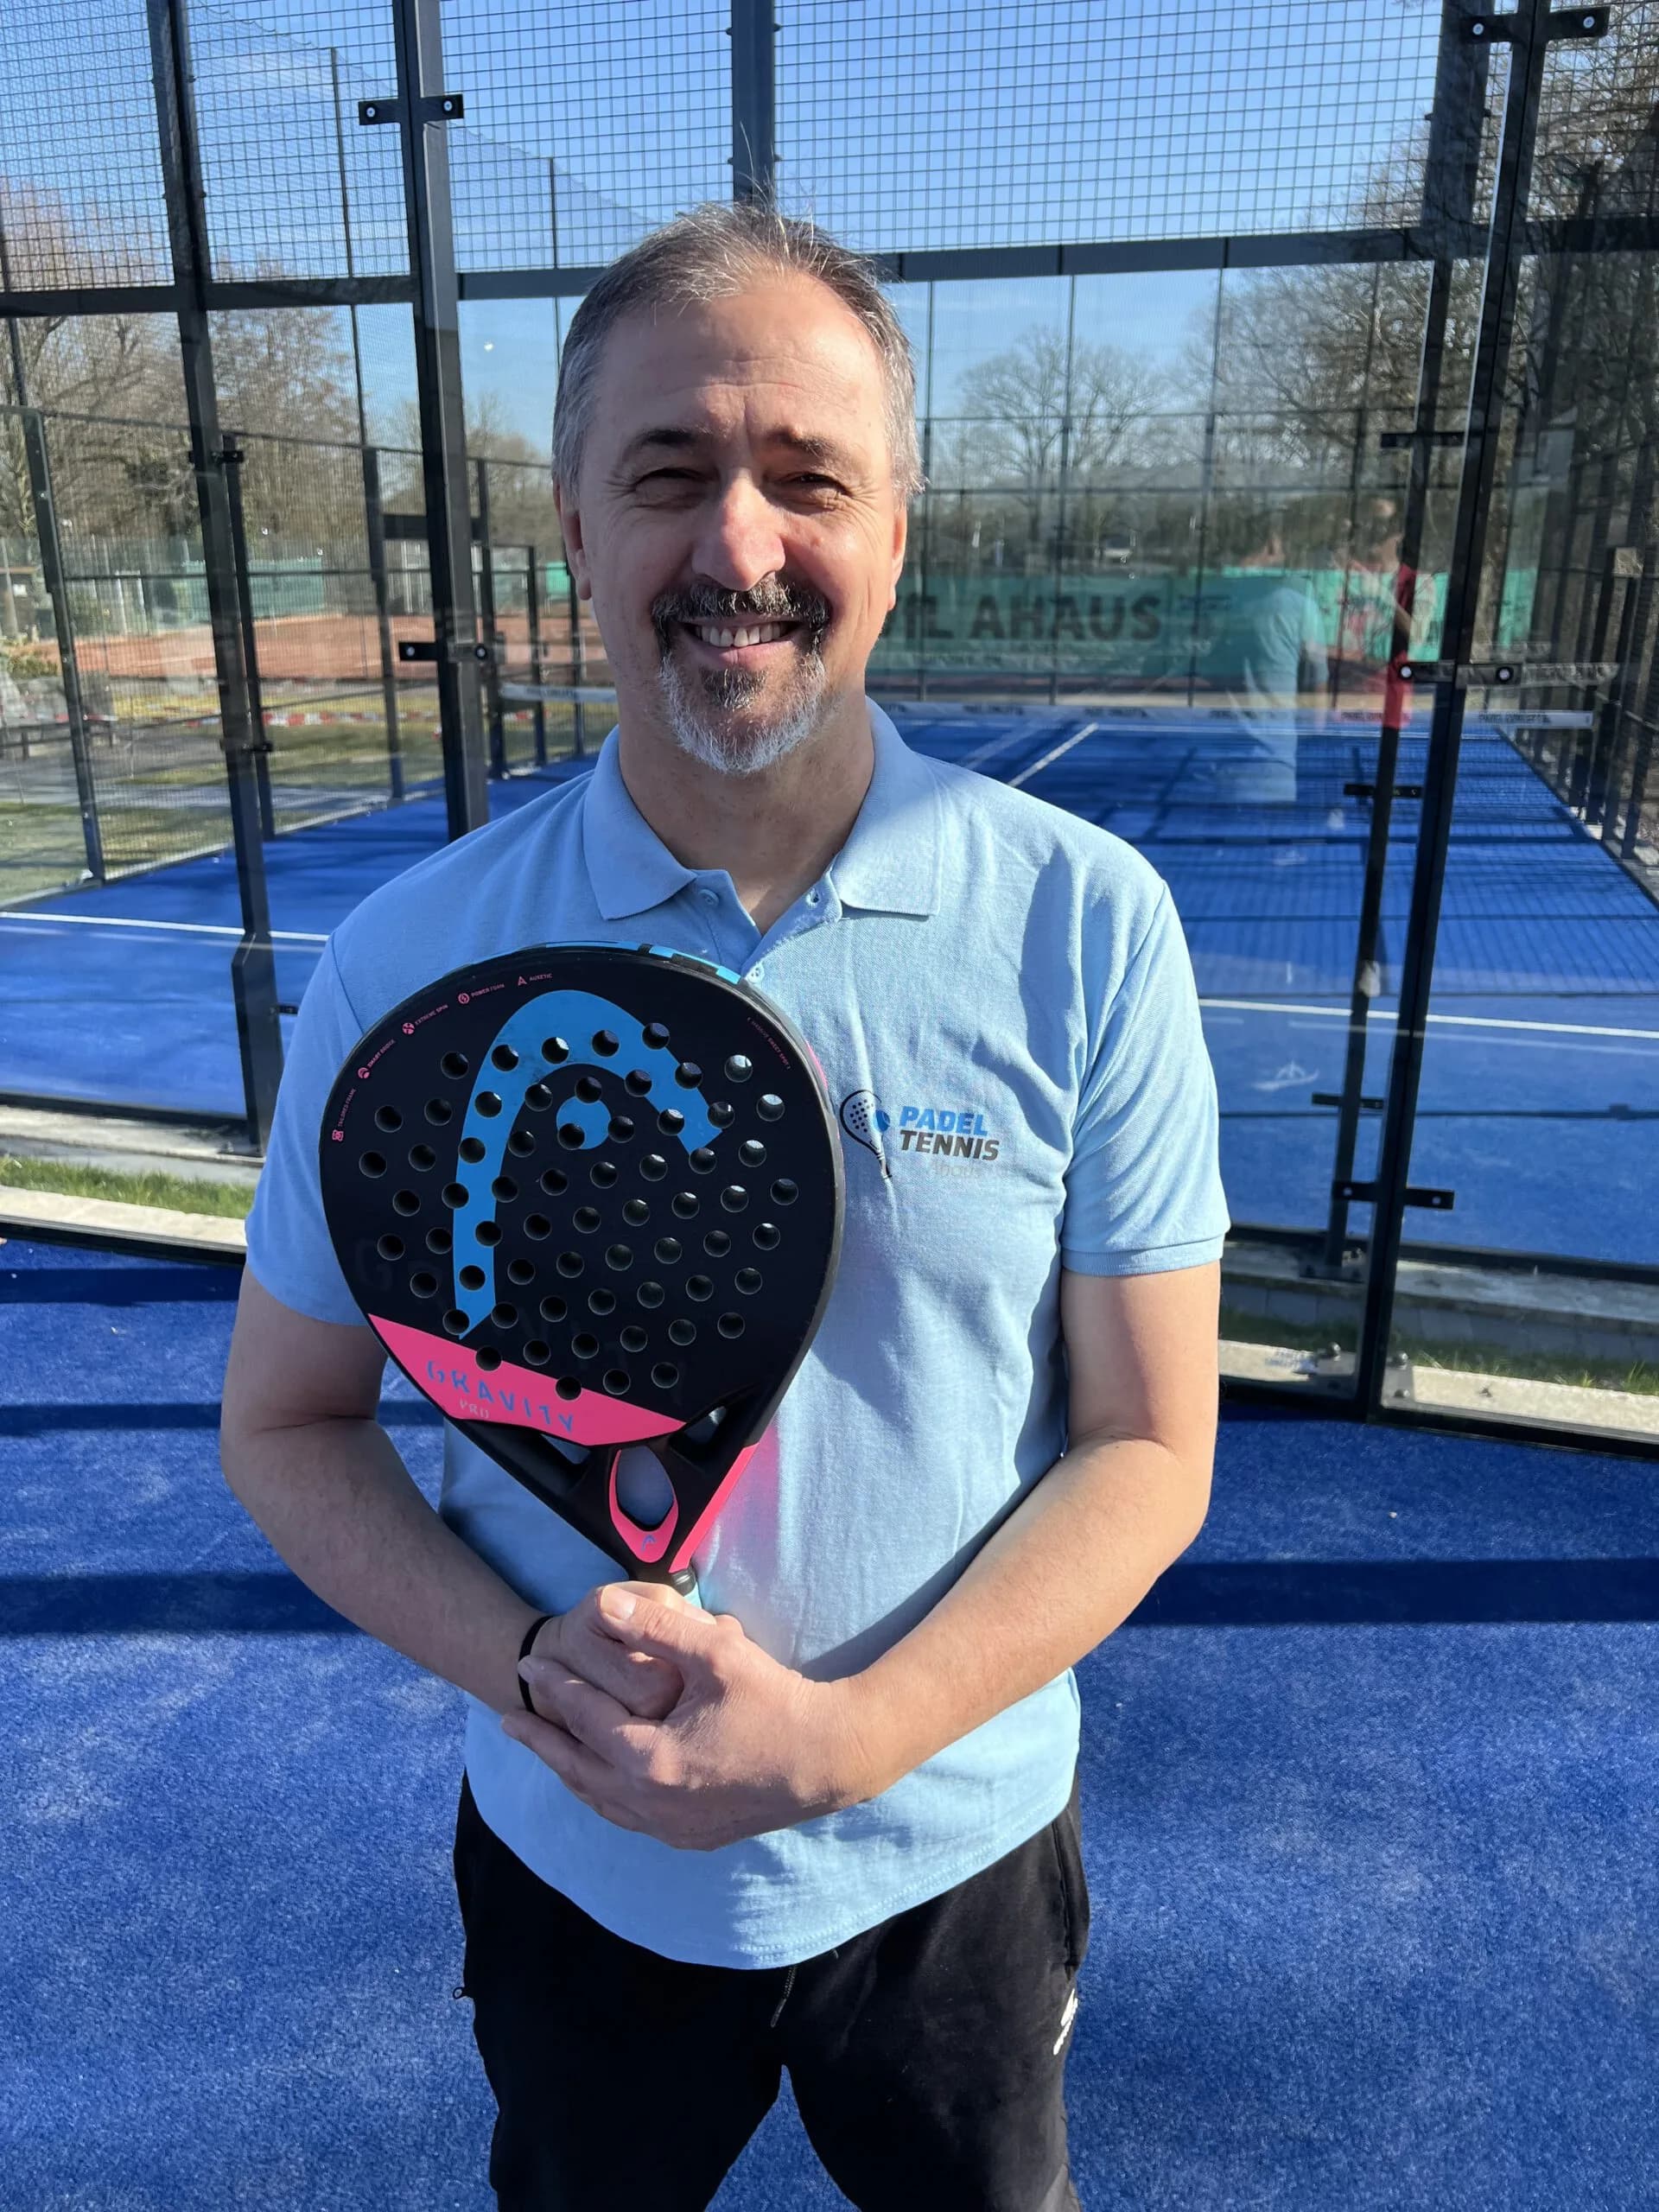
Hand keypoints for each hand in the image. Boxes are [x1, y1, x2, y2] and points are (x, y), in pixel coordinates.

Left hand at [504, 1585, 872, 1850]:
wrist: (832, 1758)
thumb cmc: (777, 1700)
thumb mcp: (717, 1652)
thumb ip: (657, 1630)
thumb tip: (605, 1604)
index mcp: (650, 1762)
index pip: (585, 1721)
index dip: (555, 1690)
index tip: (530, 1665)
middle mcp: (651, 1805)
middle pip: (578, 1770)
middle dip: (542, 1740)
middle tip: (509, 1717)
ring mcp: (671, 1828)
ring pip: (601, 1801)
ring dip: (570, 1770)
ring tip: (545, 1746)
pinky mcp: (691, 1836)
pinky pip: (628, 1817)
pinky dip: (603, 1794)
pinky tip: (600, 1779)